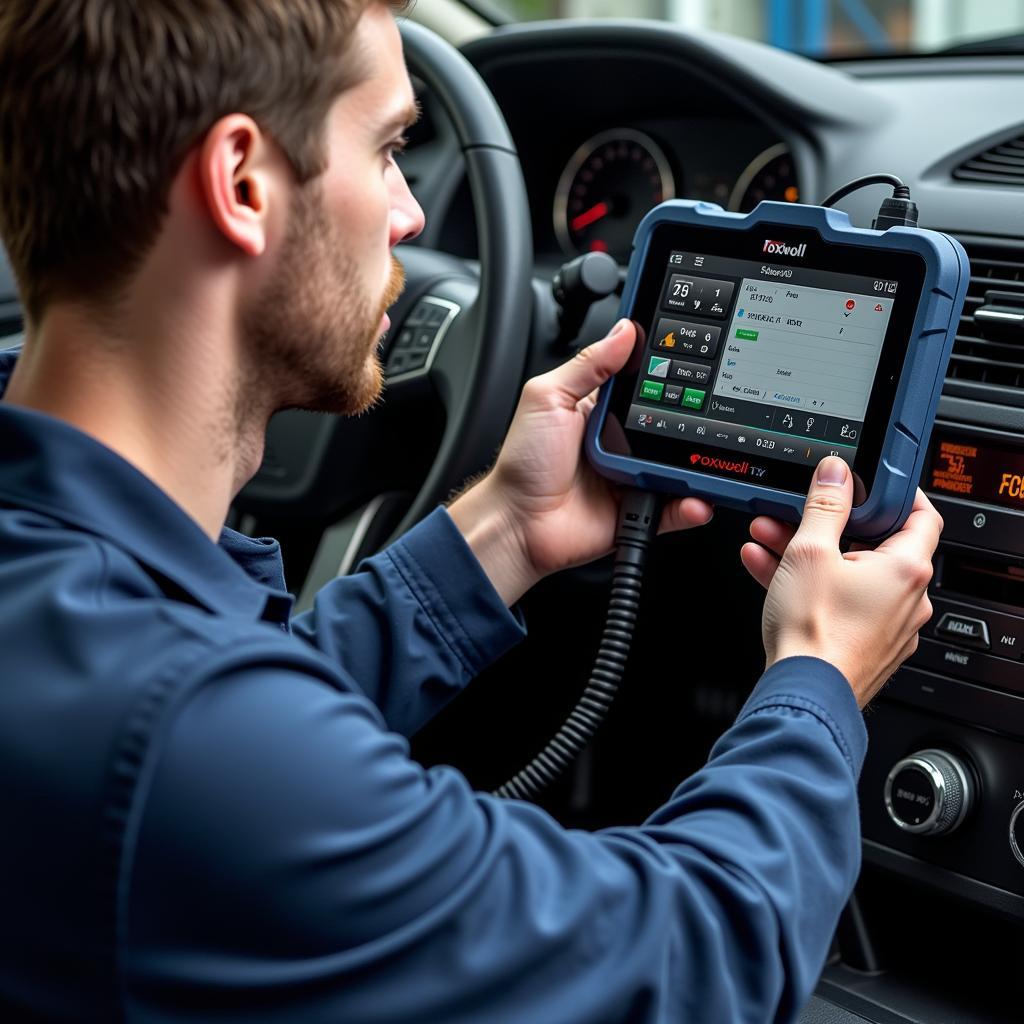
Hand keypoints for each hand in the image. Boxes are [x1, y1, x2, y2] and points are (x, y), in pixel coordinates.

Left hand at [449, 319, 712, 604]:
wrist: (518, 521)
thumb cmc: (523, 462)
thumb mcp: (548, 397)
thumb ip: (587, 364)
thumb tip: (624, 331)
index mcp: (602, 411)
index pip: (646, 386)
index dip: (669, 373)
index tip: (696, 360)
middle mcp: (622, 442)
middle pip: (671, 425)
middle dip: (692, 421)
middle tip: (704, 416)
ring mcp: (632, 477)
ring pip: (678, 467)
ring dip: (696, 465)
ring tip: (702, 460)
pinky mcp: (638, 511)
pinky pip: (674, 508)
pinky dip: (690, 507)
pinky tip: (696, 499)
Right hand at [740, 457, 940, 707]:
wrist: (804, 695)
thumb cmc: (814, 633)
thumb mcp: (810, 552)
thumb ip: (825, 506)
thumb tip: (836, 474)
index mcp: (907, 569)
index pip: (922, 514)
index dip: (897, 492)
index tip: (869, 482)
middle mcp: (907, 599)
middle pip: (873, 544)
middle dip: (828, 524)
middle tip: (800, 512)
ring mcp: (887, 625)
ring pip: (849, 573)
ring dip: (810, 553)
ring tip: (770, 539)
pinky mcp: (864, 644)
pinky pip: (839, 601)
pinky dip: (810, 584)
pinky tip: (769, 569)